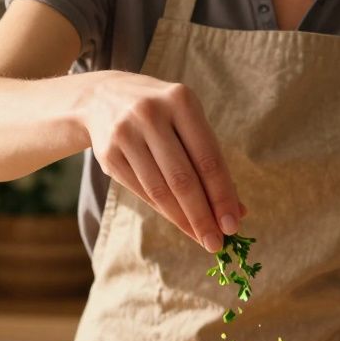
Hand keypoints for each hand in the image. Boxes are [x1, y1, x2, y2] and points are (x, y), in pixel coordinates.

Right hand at [80, 71, 242, 251]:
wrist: (102, 97)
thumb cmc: (161, 115)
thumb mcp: (187, 123)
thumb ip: (211, 162)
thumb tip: (238, 210)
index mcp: (180, 101)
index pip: (207, 158)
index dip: (222, 195)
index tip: (233, 224)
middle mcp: (150, 114)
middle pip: (182, 179)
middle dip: (203, 216)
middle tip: (217, 243)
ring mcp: (125, 134)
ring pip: (160, 190)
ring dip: (184, 220)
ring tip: (201, 238)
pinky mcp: (108, 154)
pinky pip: (142, 191)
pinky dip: (164, 212)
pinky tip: (180, 224)